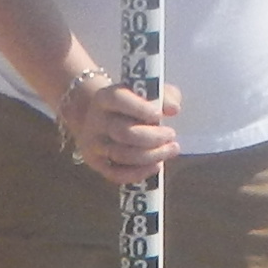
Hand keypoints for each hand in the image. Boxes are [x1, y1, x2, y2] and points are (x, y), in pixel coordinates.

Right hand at [58, 73, 180, 188]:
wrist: (99, 117)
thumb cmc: (131, 104)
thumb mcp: (146, 93)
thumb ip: (164, 96)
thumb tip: (174, 109)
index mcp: (104, 97)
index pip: (118, 100)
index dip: (140, 108)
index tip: (159, 115)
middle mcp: (95, 120)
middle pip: (123, 132)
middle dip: (153, 137)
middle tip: (171, 135)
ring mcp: (93, 144)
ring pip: (123, 155)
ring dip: (152, 155)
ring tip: (171, 149)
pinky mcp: (96, 163)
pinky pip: (116, 174)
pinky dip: (139, 173)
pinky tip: (156, 166)